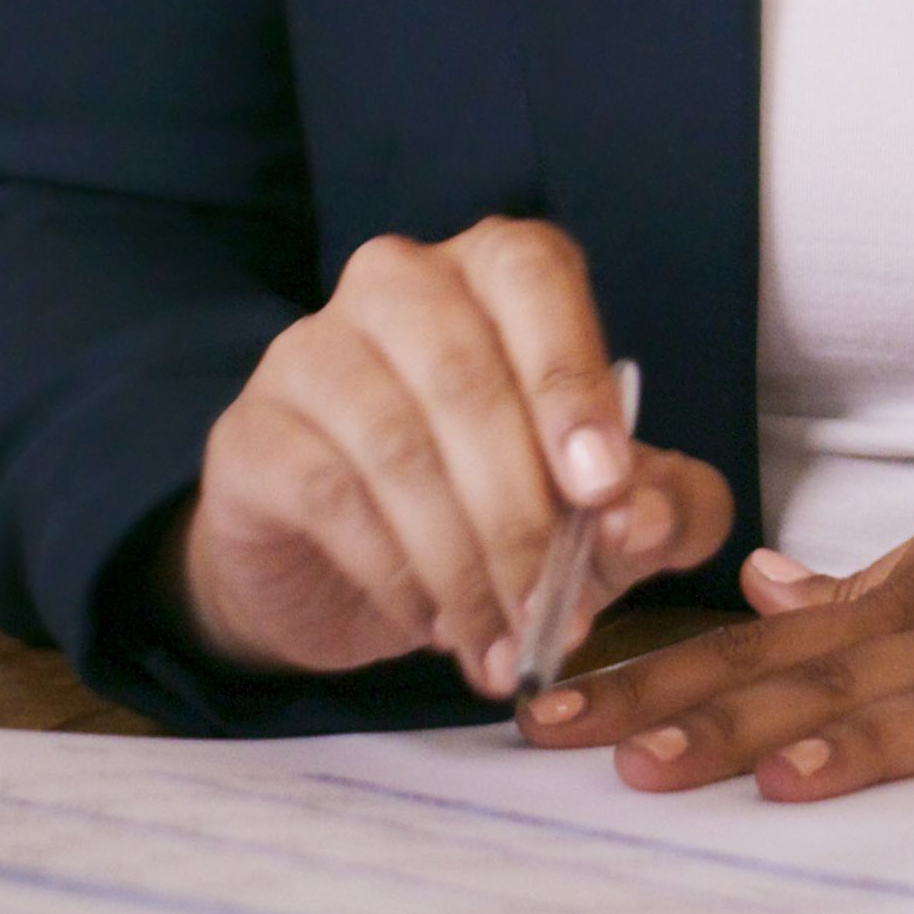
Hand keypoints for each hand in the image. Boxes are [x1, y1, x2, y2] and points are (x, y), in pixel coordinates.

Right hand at [173, 219, 732, 693]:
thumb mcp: (602, 519)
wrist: (339, 575)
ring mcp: (310, 351)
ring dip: (461, 562)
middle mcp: (397, 284)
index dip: (572, 382)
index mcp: (494, 272)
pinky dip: (394, 573)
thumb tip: (642, 519)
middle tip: (552, 613)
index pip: (534, 278)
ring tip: (499, 641)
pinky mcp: (251, 430)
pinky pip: (328, 493)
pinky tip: (429, 623)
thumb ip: (662, 509)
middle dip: (522, 516)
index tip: (604, 492)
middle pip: (466, 378)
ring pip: (397, 444)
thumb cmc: (491, 512)